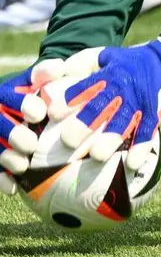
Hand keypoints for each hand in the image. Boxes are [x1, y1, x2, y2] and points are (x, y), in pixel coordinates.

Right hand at [0, 59, 66, 194]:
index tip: (38, 113)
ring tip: (23, 166)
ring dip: (4, 157)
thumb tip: (59, 67)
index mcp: (7, 93)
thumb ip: (47, 75)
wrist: (30, 117)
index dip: (21, 103)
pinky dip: (0, 178)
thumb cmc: (41, 96)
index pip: (8, 96)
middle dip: (11, 133)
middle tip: (31, 144)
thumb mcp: (40, 84)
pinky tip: (12, 189)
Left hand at [45, 38, 160, 173]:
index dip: (69, 100)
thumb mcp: (105, 55)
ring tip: (97, 156)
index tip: (53, 113)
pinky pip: (148, 132)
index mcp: (108, 75)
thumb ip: (80, 64)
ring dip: (112, 139)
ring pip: (124, 122)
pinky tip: (133, 164)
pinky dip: (141, 147)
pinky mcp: (154, 113)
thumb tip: (51, 79)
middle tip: (68, 141)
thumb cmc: (129, 61)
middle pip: (101, 107)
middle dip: (85, 124)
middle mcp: (122, 89)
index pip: (85, 87)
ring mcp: (139, 102)